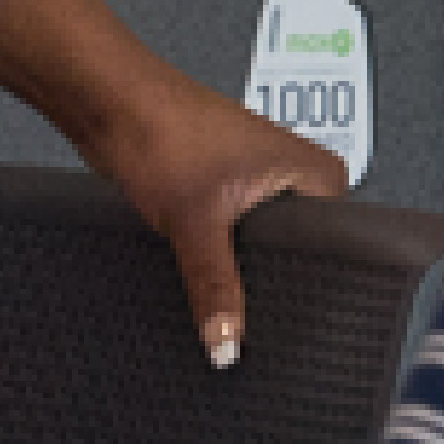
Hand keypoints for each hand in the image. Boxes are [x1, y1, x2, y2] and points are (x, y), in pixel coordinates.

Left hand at [81, 71, 347, 370]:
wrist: (110, 102)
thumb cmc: (161, 127)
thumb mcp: (196, 222)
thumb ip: (215, 287)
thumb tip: (227, 341)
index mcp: (317, 174)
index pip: (334, 249)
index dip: (305, 288)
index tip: (284, 321)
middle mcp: (294, 177)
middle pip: (294, 256)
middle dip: (265, 284)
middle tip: (241, 308)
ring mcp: (259, 185)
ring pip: (257, 252)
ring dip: (235, 272)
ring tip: (214, 283)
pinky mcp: (224, 195)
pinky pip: (230, 244)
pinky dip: (215, 260)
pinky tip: (199, 273)